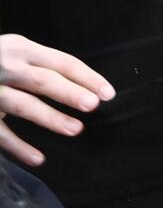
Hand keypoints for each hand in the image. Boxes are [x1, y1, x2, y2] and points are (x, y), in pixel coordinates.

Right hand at [0, 35, 115, 166]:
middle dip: (70, 92)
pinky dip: (18, 147)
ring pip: (22, 104)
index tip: (108, 93)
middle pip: (43, 80)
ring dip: (50, 118)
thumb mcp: (17, 53)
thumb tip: (85, 87)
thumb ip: (41, 65)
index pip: (62, 62)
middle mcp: (5, 65)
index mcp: (22, 48)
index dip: (87, 77)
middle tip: (93, 105)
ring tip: (76, 129)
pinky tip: (38, 158)